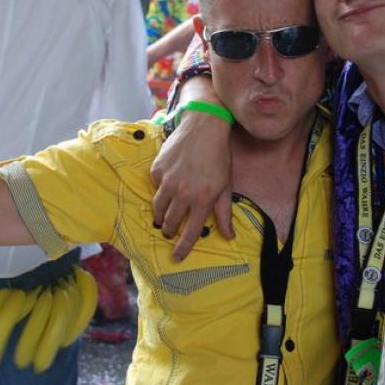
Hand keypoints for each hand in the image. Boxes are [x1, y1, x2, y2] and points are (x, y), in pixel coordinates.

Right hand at [150, 110, 233, 260]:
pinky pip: (155, 187)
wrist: (204, 127)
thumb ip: (224, 213)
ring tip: (165, 217)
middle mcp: (183, 193)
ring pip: (159, 208)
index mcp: (202, 200)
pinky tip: (167, 187)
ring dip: (162, 216)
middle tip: (171, 232)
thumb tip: (229, 236)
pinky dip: (160, 191)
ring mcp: (167, 181)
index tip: (177, 257)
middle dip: (170, 231)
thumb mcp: (226, 185)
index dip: (183, 248)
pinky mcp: (157, 170)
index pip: (190, 232)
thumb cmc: (219, 157)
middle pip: (171, 222)